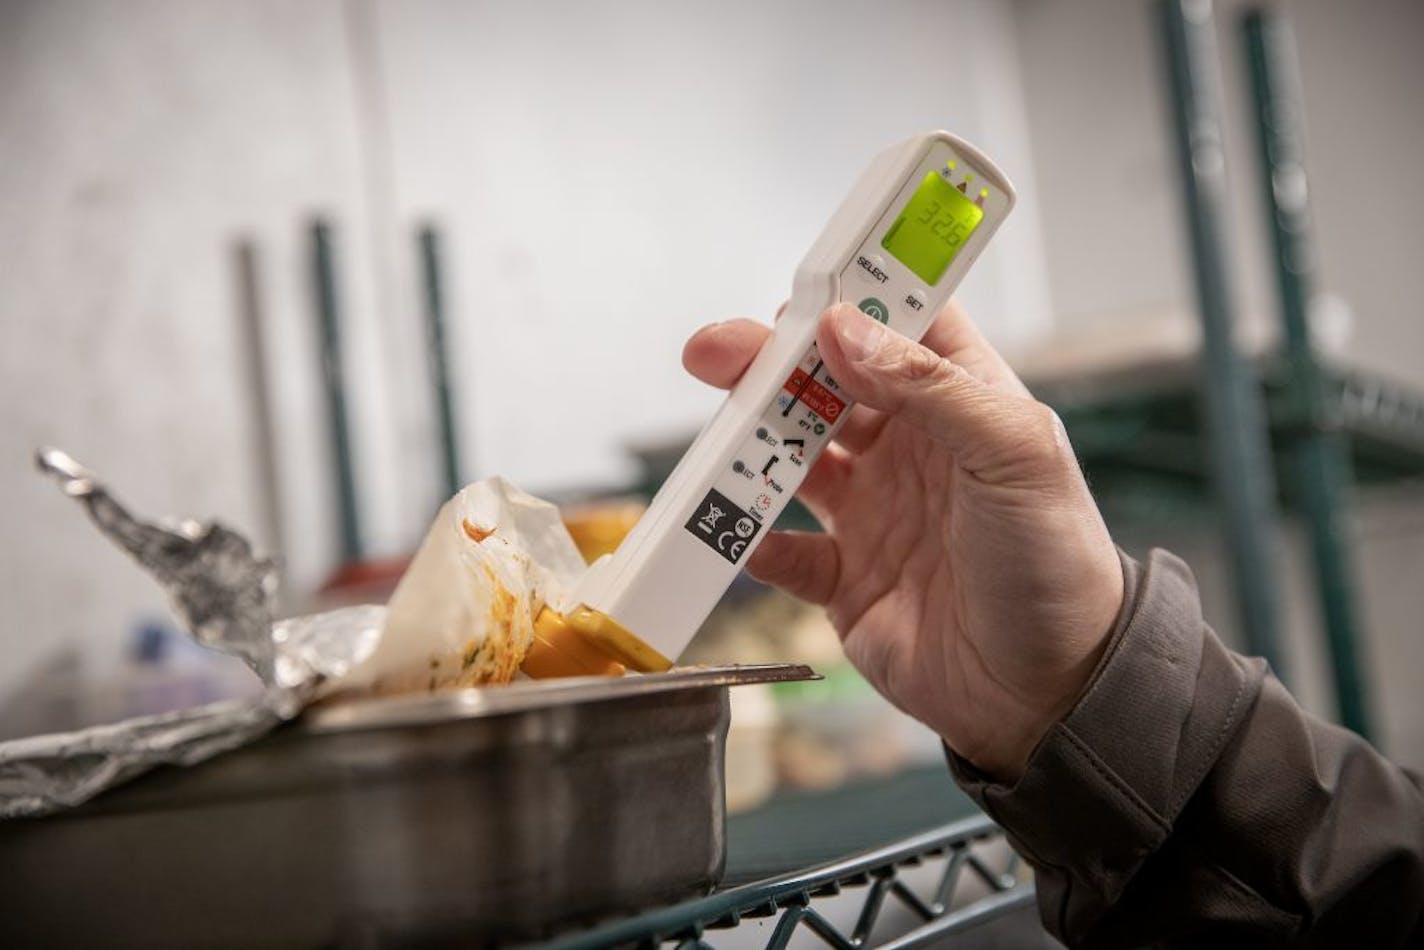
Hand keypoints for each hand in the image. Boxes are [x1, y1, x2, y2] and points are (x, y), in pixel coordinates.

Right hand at [683, 302, 1123, 780]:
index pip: (899, 323)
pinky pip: (780, 547)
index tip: (802, 280)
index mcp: (959, 401)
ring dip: (747, 443)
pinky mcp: (843, 577)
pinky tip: (735, 528)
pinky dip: (748, 537)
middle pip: (822, 382)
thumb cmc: (1057, 566)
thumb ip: (932, 388)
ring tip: (717, 441)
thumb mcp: (1014, 457)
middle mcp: (908, 447)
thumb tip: (846, 329)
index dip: (852, 294)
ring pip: (788, 456)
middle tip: (718, 353)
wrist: (1047, 694)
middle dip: (768, 362)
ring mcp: (871, 511)